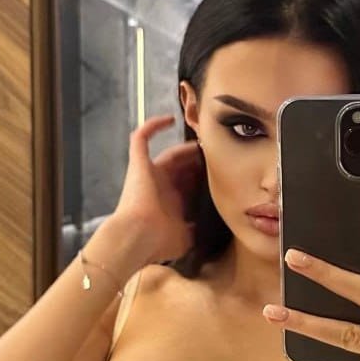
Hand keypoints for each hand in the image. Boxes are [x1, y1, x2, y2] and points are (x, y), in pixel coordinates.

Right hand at [113, 114, 203, 265]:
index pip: (189, 184)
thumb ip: (196, 228)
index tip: (221, 170)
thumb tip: (208, 230)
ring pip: (169, 153)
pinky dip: (152, 127)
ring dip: (186, 147)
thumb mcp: (185, 236)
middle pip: (183, 167)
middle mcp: (160, 186)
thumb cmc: (159, 241)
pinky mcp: (138, 164)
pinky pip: (141, 139)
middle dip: (199, 160)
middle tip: (216, 154)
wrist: (138, 238)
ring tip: (204, 140)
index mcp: (171, 202)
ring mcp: (149, 173)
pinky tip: (169, 119)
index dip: (204, 176)